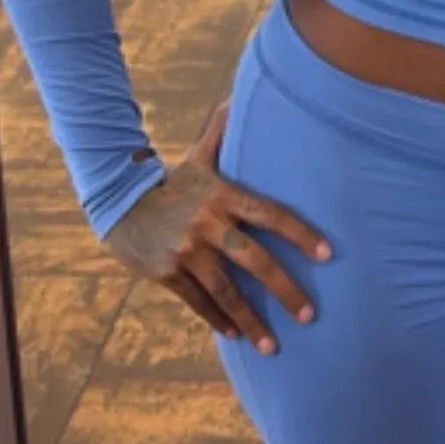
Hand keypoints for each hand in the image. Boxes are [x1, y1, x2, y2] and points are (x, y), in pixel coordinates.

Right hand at [106, 102, 330, 353]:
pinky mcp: (166, 272)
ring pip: (226, 291)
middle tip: (310, 316)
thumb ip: (221, 134)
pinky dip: (217, 319)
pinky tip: (236, 336)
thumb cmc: (169, 182)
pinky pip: (197, 301)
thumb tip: (238, 97)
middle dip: (285, 290)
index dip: (301, 234)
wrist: (116, 200)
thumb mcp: (196, 158)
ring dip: (251, 321)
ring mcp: (186, 251)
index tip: (328, 255)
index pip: (272, 216)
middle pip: (254, 261)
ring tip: (273, 346)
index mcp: (223, 197)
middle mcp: (208, 224)